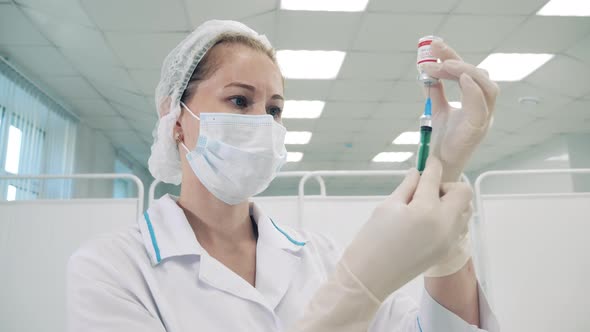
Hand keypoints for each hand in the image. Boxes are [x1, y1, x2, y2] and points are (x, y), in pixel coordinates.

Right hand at [290, 157, 472, 331]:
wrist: (370, 276)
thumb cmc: (372, 239)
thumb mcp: (387, 206)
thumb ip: (407, 187)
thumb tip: (418, 173)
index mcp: (426, 209)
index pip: (434, 177)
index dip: (431, 165)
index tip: (428, 161)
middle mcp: (445, 224)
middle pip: (462, 192)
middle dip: (446, 185)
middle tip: (425, 190)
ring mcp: (450, 239)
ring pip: (464, 210)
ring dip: (451, 202)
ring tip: (426, 207)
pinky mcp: (447, 250)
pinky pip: (458, 226)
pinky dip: (448, 218)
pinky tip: (427, 223)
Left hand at [421, 40, 499, 180]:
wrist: (437, 168)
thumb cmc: (441, 142)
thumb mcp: (436, 111)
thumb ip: (435, 92)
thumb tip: (427, 72)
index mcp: (475, 103)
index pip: (468, 74)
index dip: (453, 58)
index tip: (434, 47)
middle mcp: (483, 109)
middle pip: (479, 76)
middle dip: (457, 60)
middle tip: (435, 52)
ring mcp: (483, 119)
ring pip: (487, 87)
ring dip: (465, 71)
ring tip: (444, 65)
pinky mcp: (477, 129)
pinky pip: (481, 105)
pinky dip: (472, 89)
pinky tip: (458, 78)